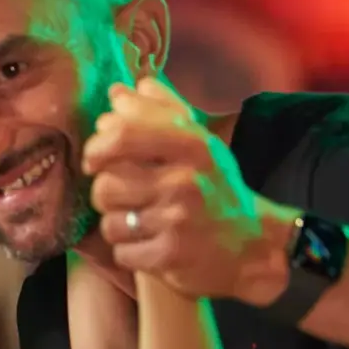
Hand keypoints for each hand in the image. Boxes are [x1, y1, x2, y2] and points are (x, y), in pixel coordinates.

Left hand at [83, 78, 288, 303]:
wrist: (253, 244)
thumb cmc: (214, 188)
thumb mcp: (198, 143)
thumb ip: (159, 112)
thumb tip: (120, 91)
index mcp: (191, 145)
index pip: (123, 134)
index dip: (97, 146)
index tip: (96, 158)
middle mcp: (185, 181)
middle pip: (106, 183)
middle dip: (105, 192)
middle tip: (121, 195)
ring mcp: (178, 221)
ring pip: (110, 221)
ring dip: (117, 224)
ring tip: (138, 221)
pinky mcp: (170, 257)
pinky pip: (121, 252)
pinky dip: (129, 252)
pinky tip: (149, 245)